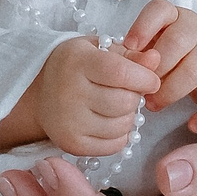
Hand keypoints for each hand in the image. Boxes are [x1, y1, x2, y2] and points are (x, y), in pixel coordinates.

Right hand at [25, 34, 159, 157]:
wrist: (40, 94)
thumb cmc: (76, 66)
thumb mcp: (99, 50)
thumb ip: (130, 54)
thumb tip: (156, 60)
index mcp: (77, 62)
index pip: (120, 73)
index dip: (144, 78)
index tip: (151, 80)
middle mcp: (69, 92)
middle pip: (124, 102)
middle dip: (135, 97)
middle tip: (129, 92)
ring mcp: (69, 122)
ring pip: (122, 125)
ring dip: (129, 116)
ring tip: (118, 105)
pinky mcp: (71, 144)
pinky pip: (114, 146)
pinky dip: (120, 135)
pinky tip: (110, 121)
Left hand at [120, 0, 196, 132]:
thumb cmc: (174, 48)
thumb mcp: (156, 39)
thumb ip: (140, 50)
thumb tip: (122, 69)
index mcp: (174, 17)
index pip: (160, 10)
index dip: (143, 26)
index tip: (129, 45)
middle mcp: (196, 30)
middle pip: (176, 42)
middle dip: (154, 68)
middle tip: (138, 88)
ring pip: (194, 71)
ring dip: (170, 92)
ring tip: (153, 105)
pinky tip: (193, 125)